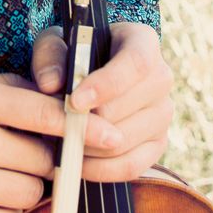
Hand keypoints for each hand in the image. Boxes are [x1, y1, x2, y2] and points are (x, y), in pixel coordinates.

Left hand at [30, 21, 173, 182]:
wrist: (90, 78)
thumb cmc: (72, 55)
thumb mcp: (56, 44)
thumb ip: (49, 57)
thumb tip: (50, 84)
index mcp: (142, 42)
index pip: (136, 63)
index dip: (107, 84)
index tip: (75, 101)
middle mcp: (160, 76)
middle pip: (131, 106)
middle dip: (91, 120)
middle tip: (58, 126)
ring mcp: (163, 113)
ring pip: (128, 139)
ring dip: (91, 146)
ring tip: (62, 140)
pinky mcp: (158, 144)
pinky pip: (132, 165)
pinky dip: (102, 170)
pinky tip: (77, 162)